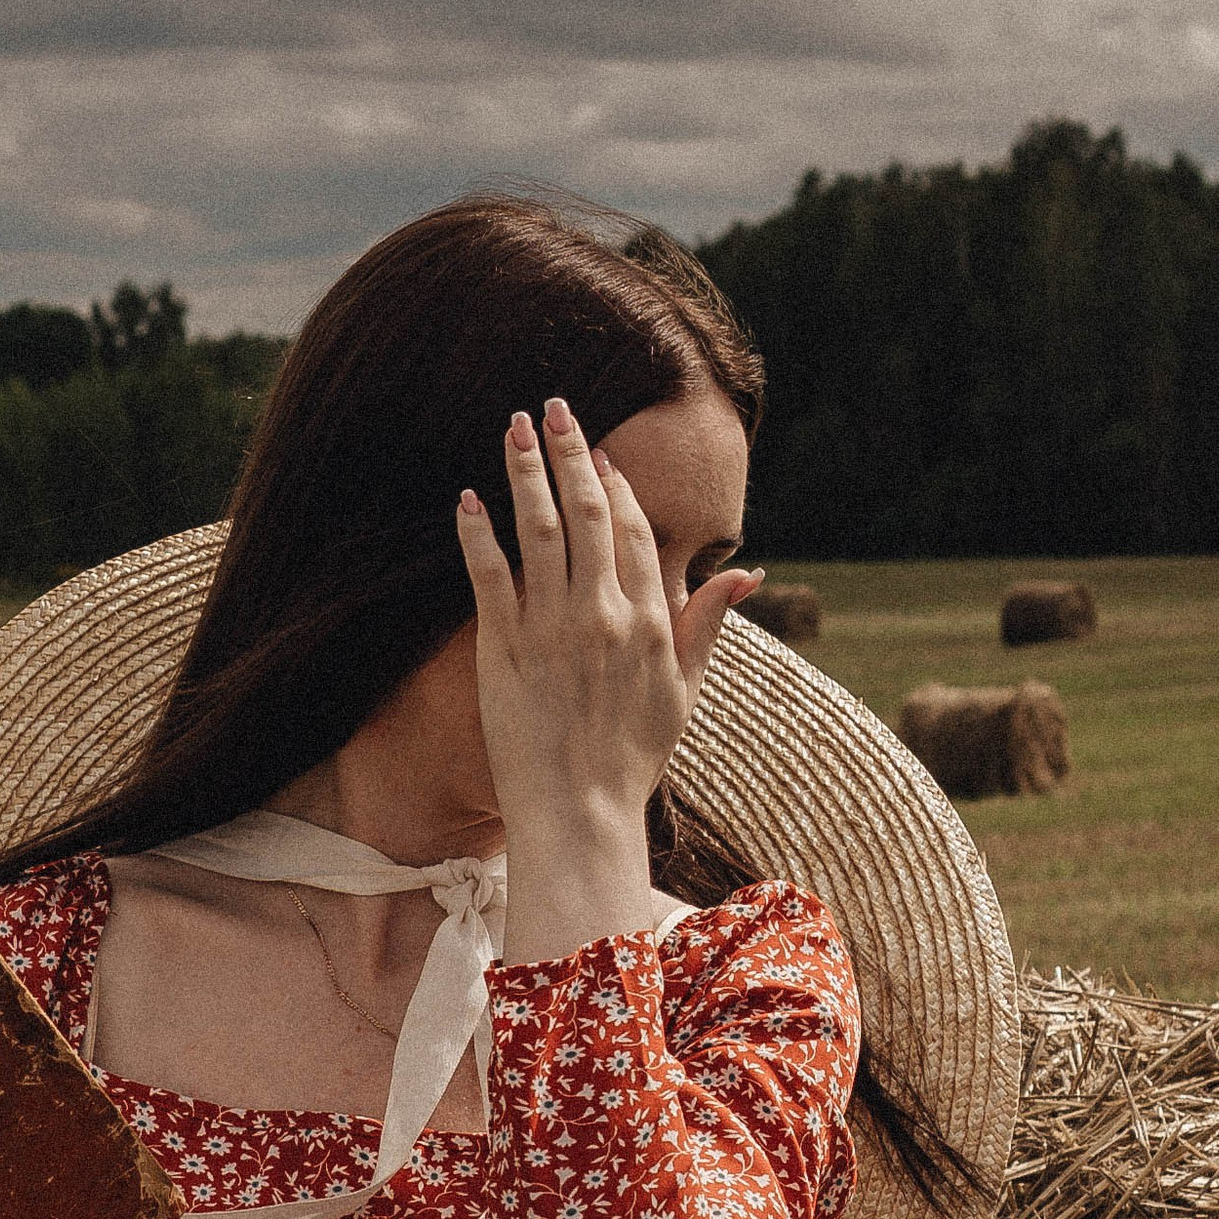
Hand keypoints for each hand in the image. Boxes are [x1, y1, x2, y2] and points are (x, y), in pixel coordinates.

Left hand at [454, 400, 754, 964]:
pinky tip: (469, 498)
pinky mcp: (504, 648)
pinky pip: (490, 574)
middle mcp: (603, 614)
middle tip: (555, 407)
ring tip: (514, 427)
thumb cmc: (632, 757)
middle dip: (571, 454)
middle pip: (588, 513)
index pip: (633, 531)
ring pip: (539, 529)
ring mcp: (552, 628)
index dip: (616, 486)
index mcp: (649, 620)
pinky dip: (479, 532)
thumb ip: (707, 622)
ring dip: (525, 471)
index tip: (598, 454)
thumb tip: (748, 574)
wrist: (580, 811)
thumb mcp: (683, 689)